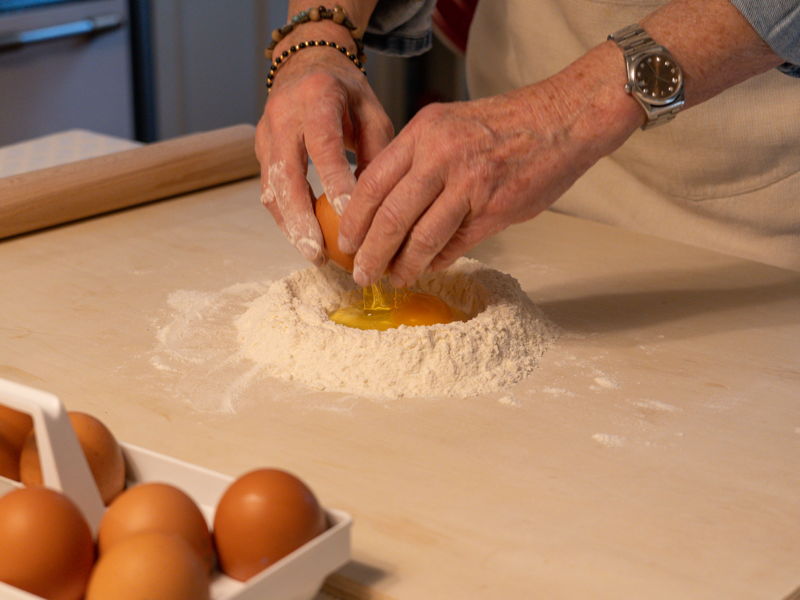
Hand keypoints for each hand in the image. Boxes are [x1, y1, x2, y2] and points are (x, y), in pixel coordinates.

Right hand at [256, 35, 392, 264]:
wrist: (306, 65)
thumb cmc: (348, 94)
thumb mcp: (372, 112)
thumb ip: (377, 152)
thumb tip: (378, 202)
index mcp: (317, 96)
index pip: (322, 143)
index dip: (332, 179)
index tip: (347, 213)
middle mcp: (284, 114)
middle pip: (285, 171)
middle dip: (300, 216)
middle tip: (318, 251)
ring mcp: (265, 133)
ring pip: (271, 187)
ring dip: (290, 224)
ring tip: (313, 254)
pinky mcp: (260, 151)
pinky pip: (269, 190)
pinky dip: (286, 218)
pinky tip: (304, 240)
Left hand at [339, 49, 642, 287]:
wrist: (561, 119)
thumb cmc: (503, 123)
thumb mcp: (447, 124)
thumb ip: (415, 159)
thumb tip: (384, 204)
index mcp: (423, 132)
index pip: (371, 182)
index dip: (354, 219)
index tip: (345, 242)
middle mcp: (441, 156)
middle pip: (390, 216)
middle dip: (370, 253)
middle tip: (361, 273)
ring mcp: (469, 185)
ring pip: (421, 238)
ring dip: (404, 266)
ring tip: (394, 278)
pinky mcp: (495, 210)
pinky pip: (456, 245)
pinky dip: (438, 260)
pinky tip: (430, 267)